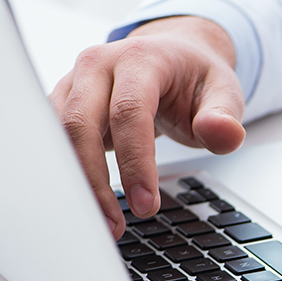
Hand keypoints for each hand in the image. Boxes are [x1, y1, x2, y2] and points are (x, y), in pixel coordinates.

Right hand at [50, 16, 245, 237]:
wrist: (173, 55)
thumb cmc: (195, 77)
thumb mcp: (223, 93)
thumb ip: (225, 117)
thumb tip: (225, 135)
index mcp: (141, 58)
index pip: (129, 111)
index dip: (135, 162)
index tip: (146, 205)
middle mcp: (99, 66)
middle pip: (80, 123)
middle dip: (95, 181)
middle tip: (115, 225)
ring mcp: (75, 84)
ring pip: (59, 135)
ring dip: (77, 184)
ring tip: (103, 223)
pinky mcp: (63, 104)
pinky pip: (55, 142)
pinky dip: (69, 175)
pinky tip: (86, 205)